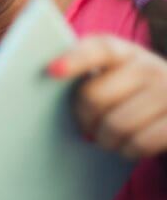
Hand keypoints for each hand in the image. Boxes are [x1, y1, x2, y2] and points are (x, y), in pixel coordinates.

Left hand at [49, 35, 166, 159]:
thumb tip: (49, 83)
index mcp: (126, 53)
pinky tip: (127, 147)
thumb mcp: (115, 78)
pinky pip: (140, 142)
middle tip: (85, 127)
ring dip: (105, 139)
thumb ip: (86, 76)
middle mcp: (150, 67)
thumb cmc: (131, 96)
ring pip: (115, 124)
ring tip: (106, 139)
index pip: (100, 49)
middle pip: (94, 96)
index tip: (52, 71)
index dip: (75, 59)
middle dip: (83, 118)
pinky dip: (128, 150)